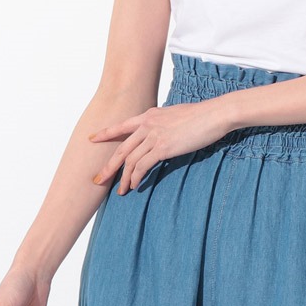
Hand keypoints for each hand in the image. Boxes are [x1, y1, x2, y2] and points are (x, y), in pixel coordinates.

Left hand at [90, 98, 232, 193]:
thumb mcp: (176, 115)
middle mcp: (148, 124)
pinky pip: (143, 166)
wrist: (213, 114)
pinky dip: (137, 178)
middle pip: (121, 148)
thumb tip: (160, 134)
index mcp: (149, 114)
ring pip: (130, 160)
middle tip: (98, 179)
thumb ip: (163, 124)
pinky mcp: (163, 147)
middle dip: (108, 166)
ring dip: (124, 178)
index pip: (122, 126)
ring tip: (120, 191)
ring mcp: (154, 135)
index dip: (105, 134)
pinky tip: (135, 186)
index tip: (92, 139)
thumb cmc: (201, 115)